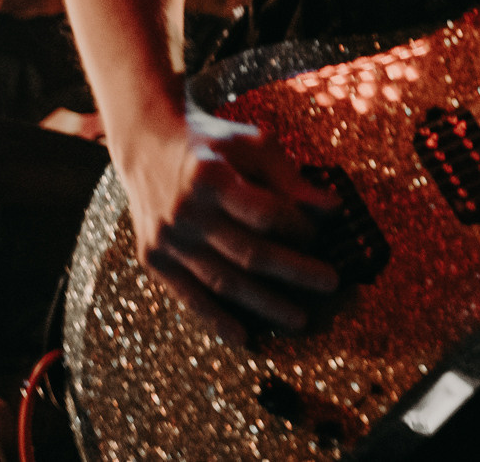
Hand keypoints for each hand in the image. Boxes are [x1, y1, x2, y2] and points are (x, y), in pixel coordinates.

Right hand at [115, 105, 338, 342]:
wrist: (146, 145)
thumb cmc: (211, 143)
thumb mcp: (252, 143)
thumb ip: (290, 178)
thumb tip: (333, 209)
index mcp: (211, 177)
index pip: (265, 213)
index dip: (298, 227)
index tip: (321, 235)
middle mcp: (185, 212)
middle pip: (249, 253)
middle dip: (295, 272)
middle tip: (330, 284)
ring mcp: (167, 239)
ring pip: (223, 281)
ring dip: (264, 304)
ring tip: (299, 320)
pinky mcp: (153, 259)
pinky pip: (189, 296)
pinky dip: (216, 319)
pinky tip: (244, 336)